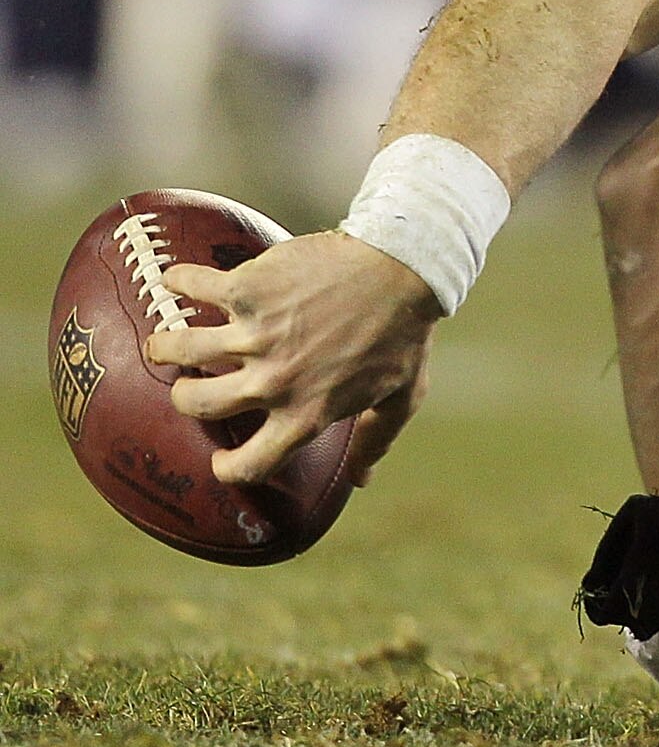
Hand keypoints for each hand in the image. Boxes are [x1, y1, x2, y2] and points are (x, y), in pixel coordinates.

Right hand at [144, 230, 438, 487]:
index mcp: (307, 414)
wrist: (405, 267)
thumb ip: (376, 439)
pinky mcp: (249, 289)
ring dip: (166, 344)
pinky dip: (177, 281)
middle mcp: (274, 381)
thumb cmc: (405, 333)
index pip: (250, 464)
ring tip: (167, 339)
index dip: (227, 467)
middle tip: (191, 381)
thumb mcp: (401, 396)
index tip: (219, 456)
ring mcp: (257, 334)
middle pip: (196, 404)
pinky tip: (176, 281)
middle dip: (186, 395)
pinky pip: (191, 286)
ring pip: (180, 348)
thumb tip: (360, 479)